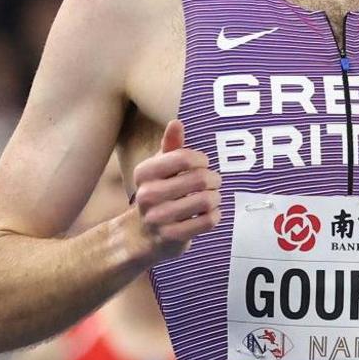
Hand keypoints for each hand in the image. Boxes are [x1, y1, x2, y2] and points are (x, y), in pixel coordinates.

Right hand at [129, 120, 220, 260]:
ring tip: (212, 198)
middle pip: (199, 179)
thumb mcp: (160, 168)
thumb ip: (170, 145)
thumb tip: (176, 122)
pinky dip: (215, 215)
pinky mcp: (172, 237)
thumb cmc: (158, 192)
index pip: (184, 158)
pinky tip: (210, 213)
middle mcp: (147, 194)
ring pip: (206, 201)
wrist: (143, 233)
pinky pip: (207, 221)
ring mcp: (159, 218)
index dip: (201, 160)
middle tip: (213, 182)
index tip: (202, 164)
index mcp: (144, 172)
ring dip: (216, 198)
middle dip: (213, 179)